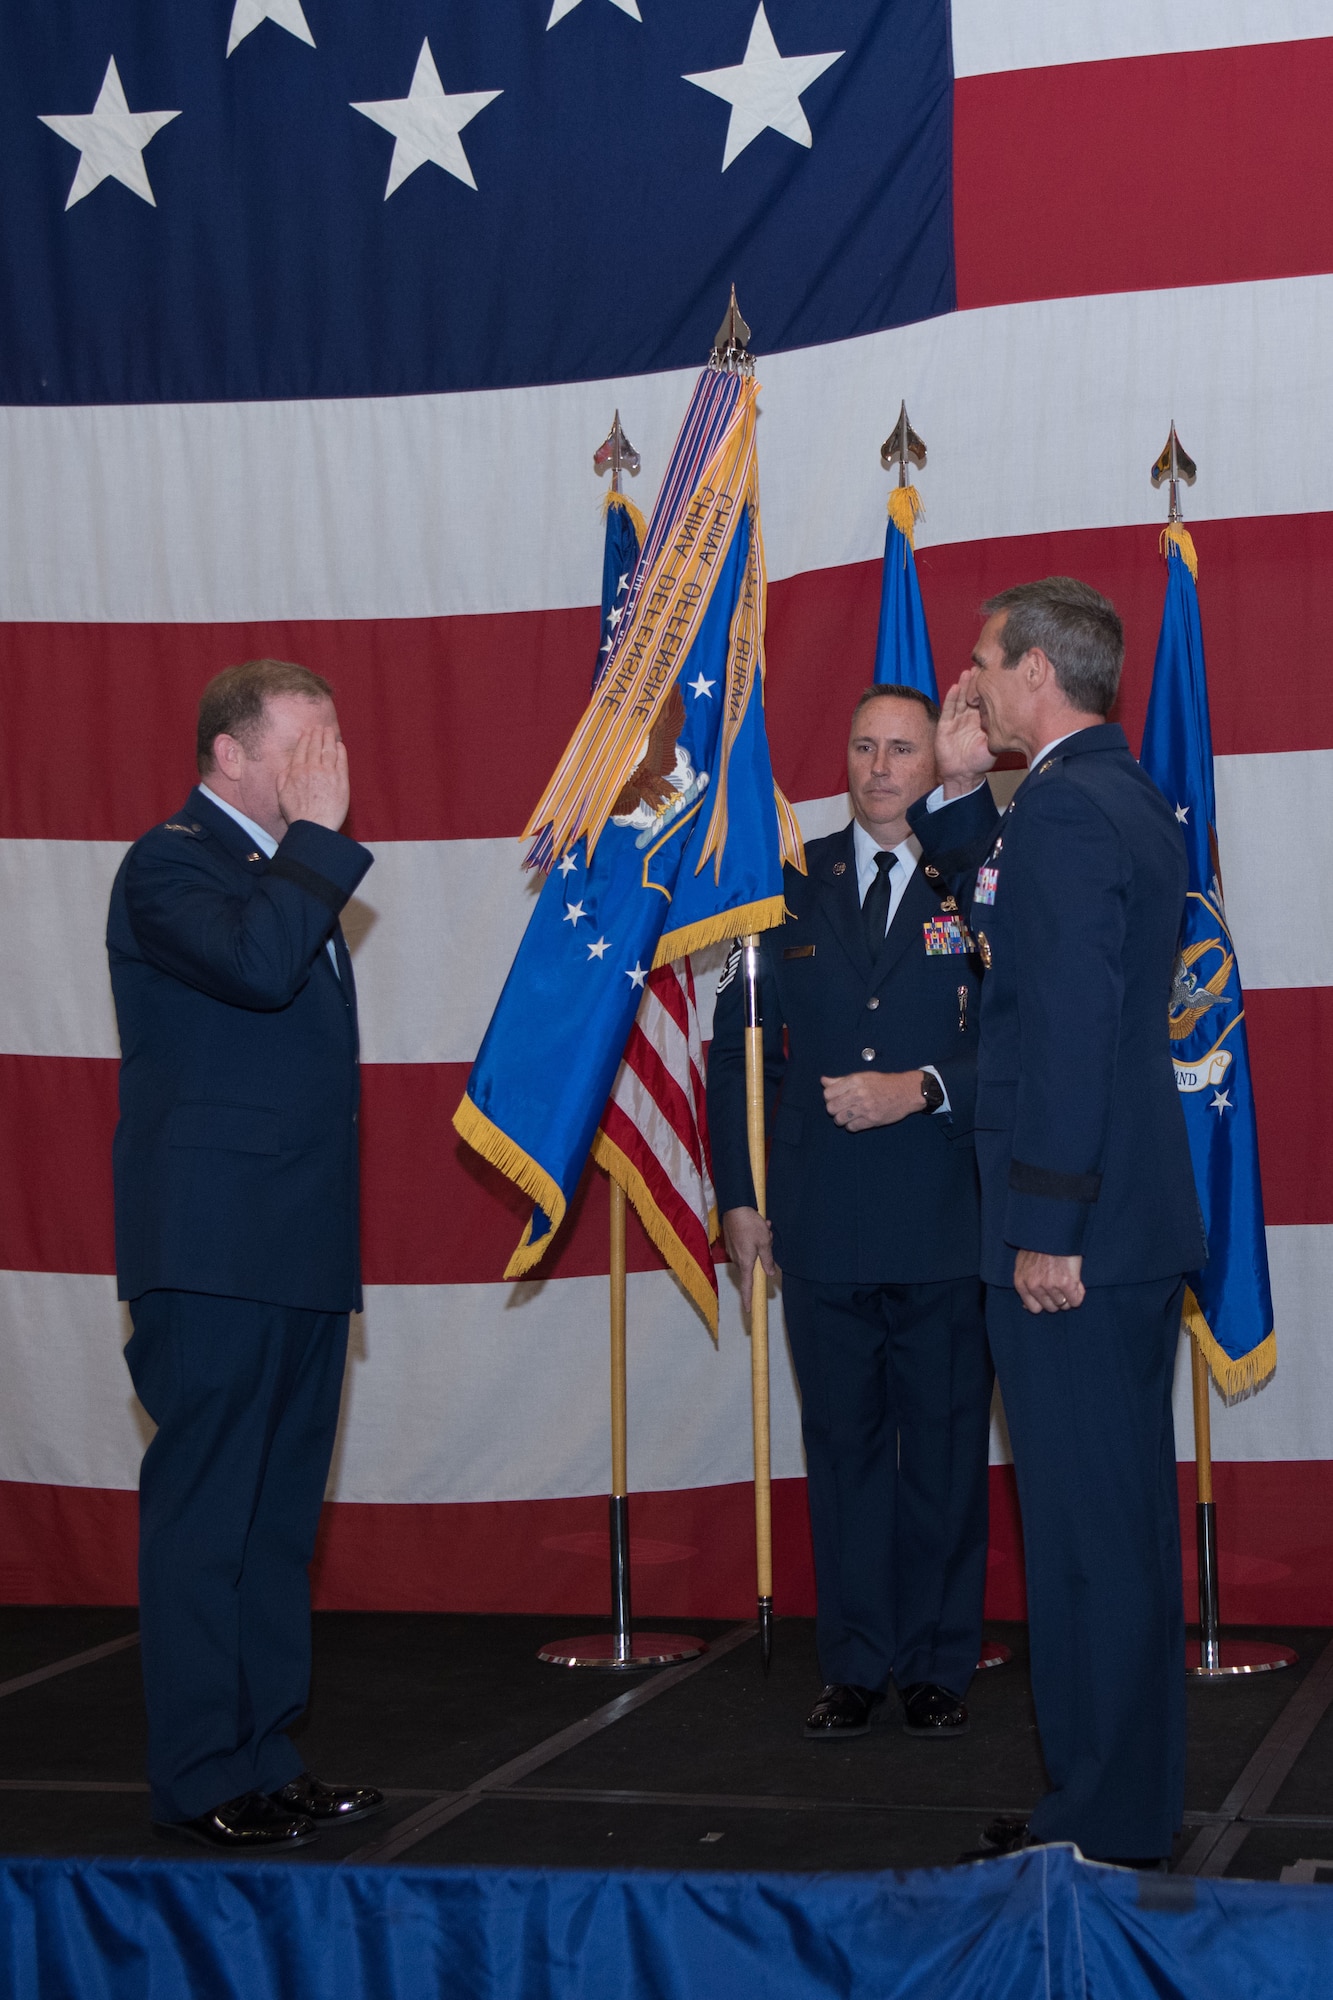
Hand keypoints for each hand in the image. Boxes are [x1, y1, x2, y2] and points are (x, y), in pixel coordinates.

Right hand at [278, 725, 349, 832]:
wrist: (314, 826)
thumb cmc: (298, 815)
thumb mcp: (282, 796)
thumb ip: (282, 779)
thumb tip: (285, 768)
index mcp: (296, 771)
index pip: (301, 749)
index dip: (305, 739)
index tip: (307, 732)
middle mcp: (312, 768)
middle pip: (315, 746)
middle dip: (317, 734)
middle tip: (319, 727)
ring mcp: (328, 773)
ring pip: (329, 749)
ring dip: (328, 738)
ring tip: (329, 731)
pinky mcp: (341, 780)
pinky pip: (341, 760)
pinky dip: (341, 750)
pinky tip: (340, 745)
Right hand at [722, 1207, 776, 1315]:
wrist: (734, 1206)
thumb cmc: (750, 1225)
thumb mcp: (764, 1242)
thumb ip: (767, 1259)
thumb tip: (770, 1273)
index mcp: (745, 1262)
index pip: (747, 1286)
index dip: (747, 1299)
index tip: (748, 1310)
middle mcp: (737, 1259)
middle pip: (752, 1265)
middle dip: (763, 1255)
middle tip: (769, 1237)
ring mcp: (733, 1250)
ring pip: (751, 1253)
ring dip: (760, 1244)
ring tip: (765, 1227)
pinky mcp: (732, 1242)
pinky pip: (745, 1245)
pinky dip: (753, 1238)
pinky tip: (759, 1225)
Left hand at [821, 1070, 926, 1131]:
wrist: (906, 1092)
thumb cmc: (884, 1083)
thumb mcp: (862, 1076)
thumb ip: (841, 1080)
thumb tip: (823, 1081)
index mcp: (855, 1081)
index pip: (828, 1093)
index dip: (828, 1097)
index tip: (834, 1098)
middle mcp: (859, 1094)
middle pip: (831, 1107)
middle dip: (833, 1109)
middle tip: (840, 1108)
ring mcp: (865, 1108)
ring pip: (839, 1119)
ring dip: (840, 1119)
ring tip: (847, 1116)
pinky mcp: (872, 1120)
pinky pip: (851, 1128)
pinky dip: (851, 1126)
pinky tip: (856, 1121)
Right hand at [936, 670, 995, 798]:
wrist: (964, 775)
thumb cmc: (981, 760)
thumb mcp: (996, 743)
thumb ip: (1003, 730)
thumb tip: (1020, 718)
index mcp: (982, 717)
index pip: (986, 698)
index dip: (990, 687)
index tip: (997, 673)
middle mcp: (969, 715)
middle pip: (973, 694)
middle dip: (977, 681)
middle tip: (983, 667)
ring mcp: (956, 719)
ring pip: (961, 698)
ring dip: (964, 685)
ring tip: (969, 673)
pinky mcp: (944, 725)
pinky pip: (948, 710)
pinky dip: (951, 699)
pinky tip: (956, 688)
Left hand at [1013, 1250, 1084, 1314]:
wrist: (1053, 1230)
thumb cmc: (1039, 1245)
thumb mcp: (1023, 1264)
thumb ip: (1025, 1285)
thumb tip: (1026, 1306)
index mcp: (1021, 1283)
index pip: (1033, 1308)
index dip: (1044, 1302)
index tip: (1050, 1294)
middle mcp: (1034, 1286)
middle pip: (1050, 1307)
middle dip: (1058, 1299)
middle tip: (1061, 1284)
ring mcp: (1050, 1285)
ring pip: (1064, 1305)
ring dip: (1069, 1296)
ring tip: (1069, 1281)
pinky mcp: (1066, 1283)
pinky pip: (1076, 1300)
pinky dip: (1078, 1294)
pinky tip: (1077, 1283)